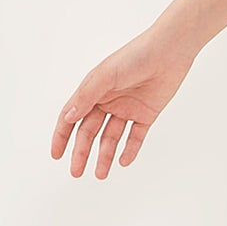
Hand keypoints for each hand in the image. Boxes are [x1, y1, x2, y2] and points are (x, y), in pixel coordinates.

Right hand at [50, 26, 196, 178]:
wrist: (170, 50)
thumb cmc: (136, 56)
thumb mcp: (106, 75)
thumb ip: (87, 96)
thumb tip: (69, 117)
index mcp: (94, 90)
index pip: (72, 116)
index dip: (62, 135)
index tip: (56, 155)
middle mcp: (108, 100)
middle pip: (90, 131)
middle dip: (81, 152)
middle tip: (76, 172)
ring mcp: (127, 108)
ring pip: (111, 138)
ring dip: (104, 156)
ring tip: (100, 174)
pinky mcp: (146, 113)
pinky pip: (135, 136)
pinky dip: (129, 150)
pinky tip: (123, 161)